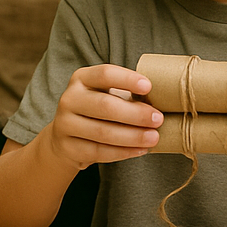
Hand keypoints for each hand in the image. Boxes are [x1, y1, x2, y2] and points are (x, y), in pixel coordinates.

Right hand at [45, 64, 161, 170]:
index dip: (127, 79)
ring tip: (154, 138)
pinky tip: (140, 150)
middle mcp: (69, 99)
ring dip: (132, 136)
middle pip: (105, 106)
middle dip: (135, 114)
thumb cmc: (97, 110)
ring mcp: (65, 124)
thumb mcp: (106, 93)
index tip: (149, 87)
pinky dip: (123, 152)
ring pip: (103, 132)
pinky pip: (99, 151)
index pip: (105, 74)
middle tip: (158, 119)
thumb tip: (161, 100)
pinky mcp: (68, 147)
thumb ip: (126, 93)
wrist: (66, 136)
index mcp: (81, 78)